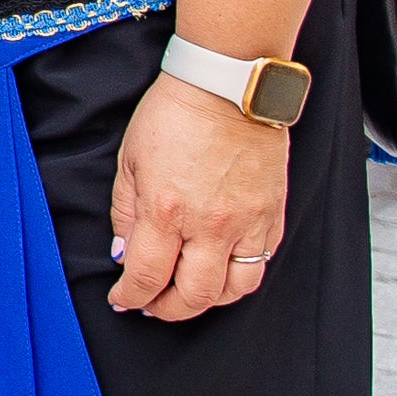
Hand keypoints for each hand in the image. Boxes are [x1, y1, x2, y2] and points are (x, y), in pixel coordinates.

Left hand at [105, 75, 286, 321]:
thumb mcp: (130, 161)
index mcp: (166, 210)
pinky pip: (261, 263)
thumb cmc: (175, 114)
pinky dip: (239, 276)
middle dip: (168, 310)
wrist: (227, 85)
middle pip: (193, 296)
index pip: (147, 277)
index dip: (131, 296)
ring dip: (207, 301)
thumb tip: (124, 254)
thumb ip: (125, 213)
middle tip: (153, 305)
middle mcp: (210, 224)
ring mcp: (247, 222)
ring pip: (234, 290)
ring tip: (188, 292)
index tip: (123, 298)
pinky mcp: (273, 214)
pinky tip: (221, 269)